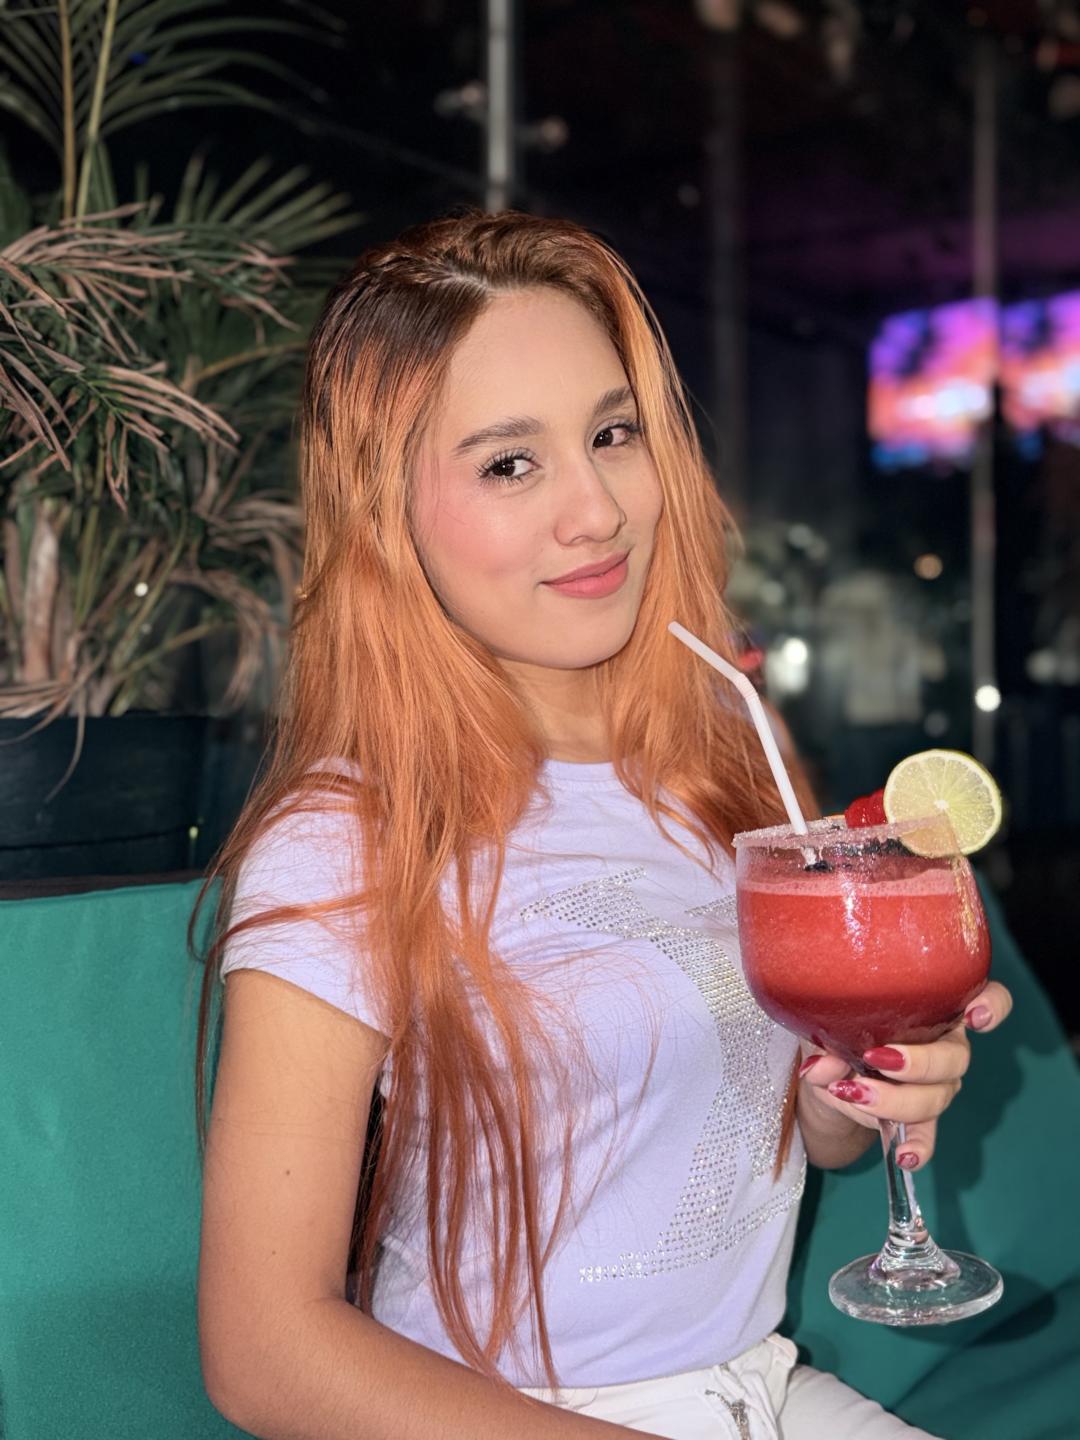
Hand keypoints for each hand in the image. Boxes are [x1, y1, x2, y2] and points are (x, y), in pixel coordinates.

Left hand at [797, 980, 1013, 1170]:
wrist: (828, 1076)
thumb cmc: (837, 1034)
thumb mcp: (826, 1030)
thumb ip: (826, 1044)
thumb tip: (824, 1066)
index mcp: (932, 1009)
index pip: (984, 998)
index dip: (992, 1006)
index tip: (973, 1017)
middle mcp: (944, 1047)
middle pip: (955, 1058)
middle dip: (920, 1062)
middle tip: (876, 1058)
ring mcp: (936, 1086)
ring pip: (937, 1096)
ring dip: (897, 1099)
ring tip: (856, 1093)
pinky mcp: (919, 1120)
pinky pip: (926, 1135)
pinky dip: (918, 1147)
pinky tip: (905, 1156)